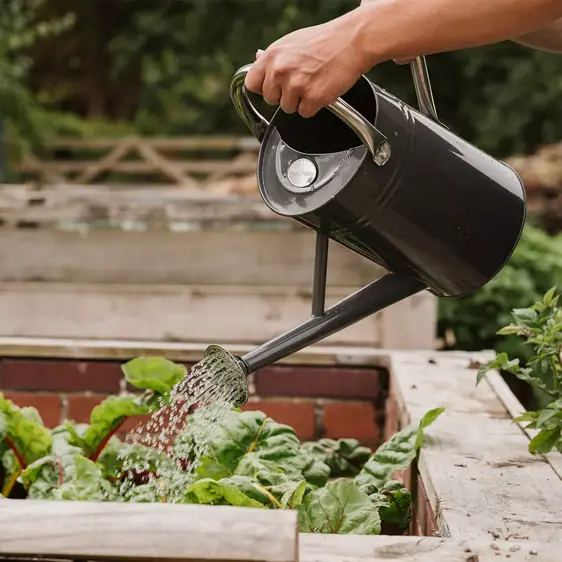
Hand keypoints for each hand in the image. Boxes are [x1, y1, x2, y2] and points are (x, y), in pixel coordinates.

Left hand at [244, 12, 371, 117]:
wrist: (351, 41)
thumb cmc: (323, 41)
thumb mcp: (291, 42)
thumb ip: (273, 57)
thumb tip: (257, 60)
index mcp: (272, 56)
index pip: (252, 84)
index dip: (263, 88)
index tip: (272, 87)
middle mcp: (280, 71)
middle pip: (270, 100)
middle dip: (283, 95)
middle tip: (300, 82)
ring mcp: (295, 86)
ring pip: (287, 108)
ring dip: (299, 102)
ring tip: (312, 84)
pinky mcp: (312, 98)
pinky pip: (305, 113)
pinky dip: (313, 106)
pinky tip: (320, 90)